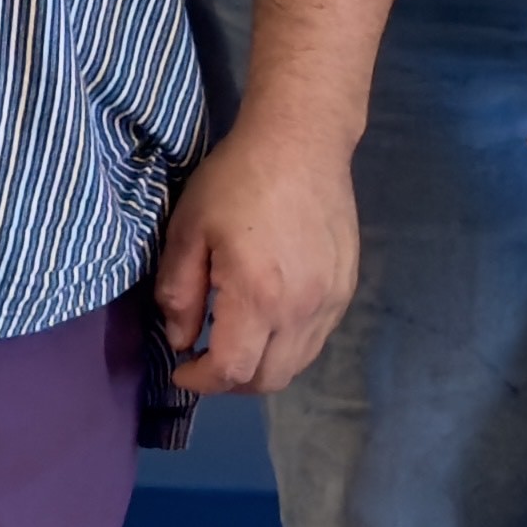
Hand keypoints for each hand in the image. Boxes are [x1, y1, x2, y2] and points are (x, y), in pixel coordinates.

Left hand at [150, 123, 360, 395]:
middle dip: (231, 382)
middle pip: (270, 379)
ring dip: (262, 366)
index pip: (232, 370)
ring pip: (298, 364)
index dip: (202, 381)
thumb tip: (180, 340)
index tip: (181, 370)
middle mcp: (302, 310)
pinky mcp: (346, 289)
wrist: (301, 144)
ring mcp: (332, 302)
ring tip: (233, 342)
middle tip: (204, 360)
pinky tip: (266, 319)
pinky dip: (287, 345)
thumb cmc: (236, 180)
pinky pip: (316, 339)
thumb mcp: (188, 230)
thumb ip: (179, 292)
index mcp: (258, 297)